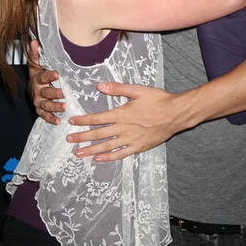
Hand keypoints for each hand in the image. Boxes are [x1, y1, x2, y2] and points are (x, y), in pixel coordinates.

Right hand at [29, 40, 63, 124]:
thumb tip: (33, 40)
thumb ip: (35, 54)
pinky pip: (44, 116)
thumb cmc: (37, 76)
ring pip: (46, 105)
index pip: (43, 77)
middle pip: (45, 92)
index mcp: (37, 79)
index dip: (49, 75)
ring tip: (64, 107)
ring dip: (54, 107)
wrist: (30, 89)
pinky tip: (58, 121)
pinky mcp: (40, 111)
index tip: (57, 74)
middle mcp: (37, 91)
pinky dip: (51, 119)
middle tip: (63, 93)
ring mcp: (38, 102)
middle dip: (54, 93)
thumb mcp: (36, 65)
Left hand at [66, 82, 183, 160]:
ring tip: (78, 153)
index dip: (83, 121)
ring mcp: (131, 140)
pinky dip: (109, 157)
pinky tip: (99, 159)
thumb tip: (99, 86)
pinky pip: (121, 154)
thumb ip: (118, 89)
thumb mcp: (137, 90)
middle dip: (82, 137)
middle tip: (69, 140)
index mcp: (122, 113)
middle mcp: (124, 129)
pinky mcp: (139, 147)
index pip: (97, 118)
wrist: (176, 114)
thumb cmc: (158, 100)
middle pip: (99, 135)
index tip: (72, 122)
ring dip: (91, 150)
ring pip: (107, 147)